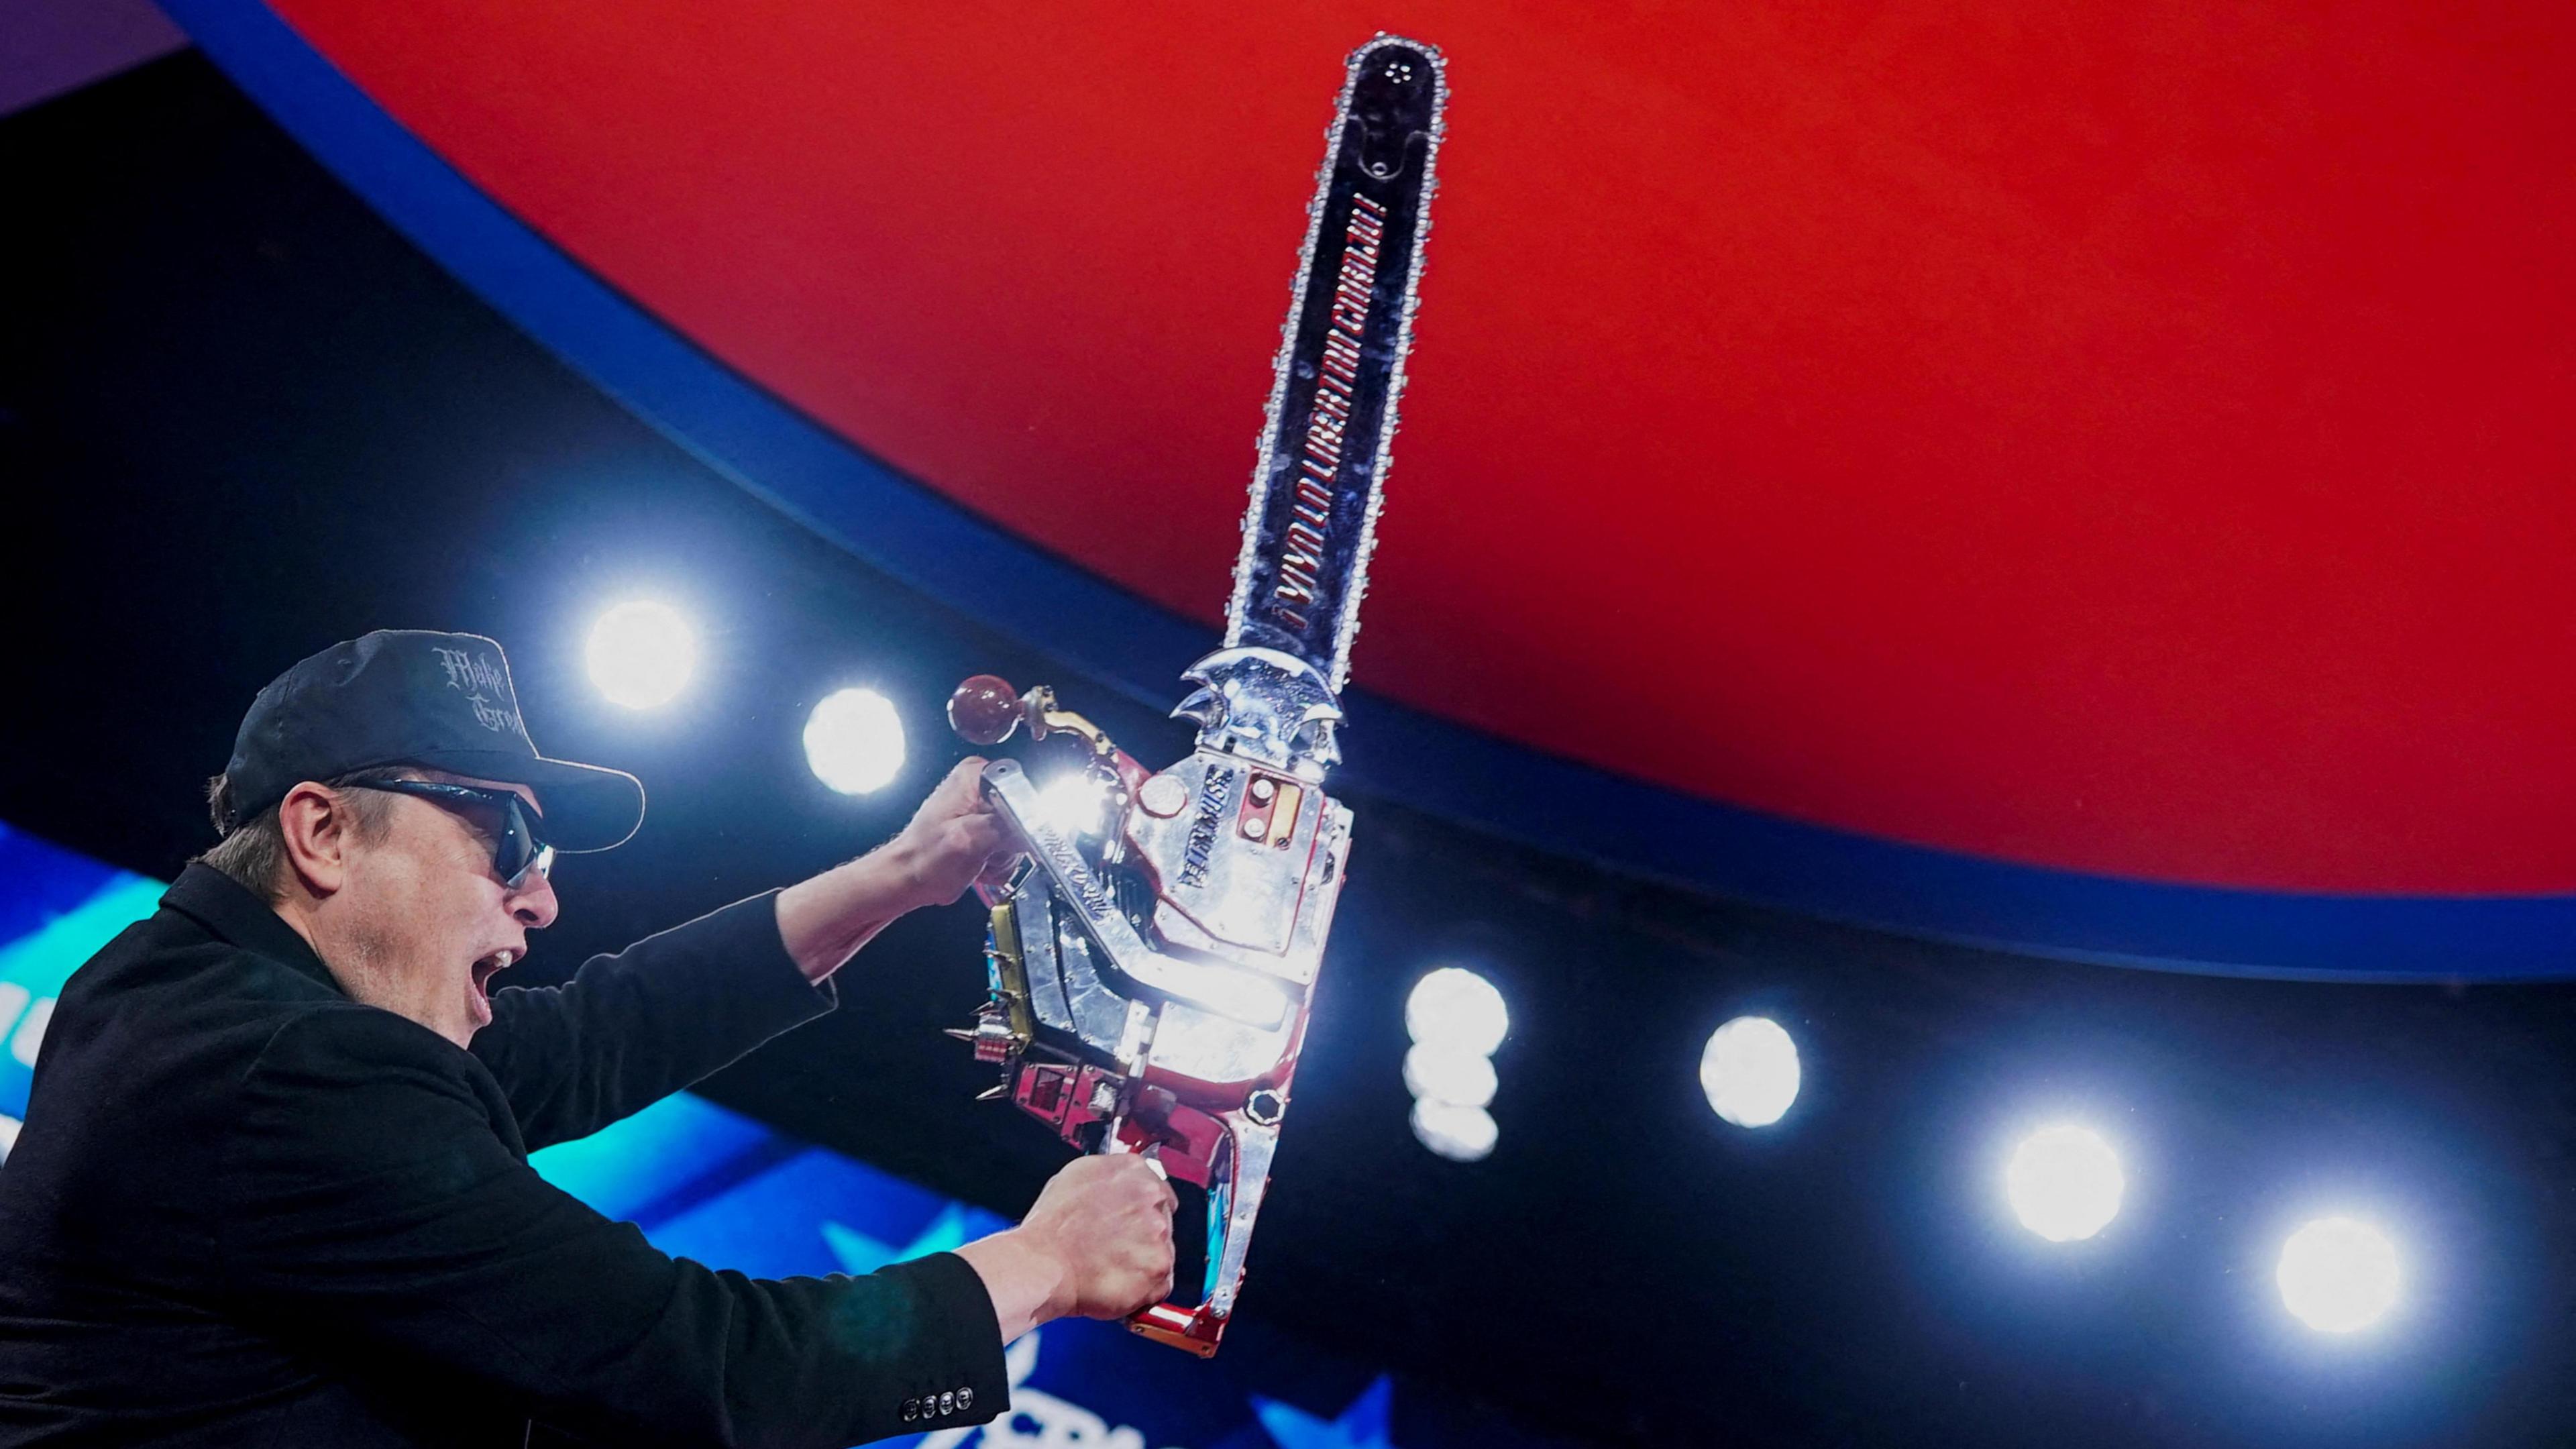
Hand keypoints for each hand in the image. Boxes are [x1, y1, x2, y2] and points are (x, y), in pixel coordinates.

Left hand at [890, 757, 1017, 910]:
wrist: (908, 879)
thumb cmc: (925, 859)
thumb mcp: (968, 840)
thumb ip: (1005, 828)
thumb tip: (1037, 825)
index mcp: (975, 775)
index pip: (1023, 792)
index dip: (1019, 821)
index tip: (1000, 841)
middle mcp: (982, 785)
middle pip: (1025, 816)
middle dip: (1008, 844)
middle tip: (983, 853)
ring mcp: (985, 807)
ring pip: (1021, 836)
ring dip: (1002, 857)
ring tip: (978, 860)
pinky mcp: (986, 827)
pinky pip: (1011, 846)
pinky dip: (998, 861)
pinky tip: (979, 863)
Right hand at [1020, 1155, 1177, 1320]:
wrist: (1043, 1264)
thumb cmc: (1050, 1228)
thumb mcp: (1075, 1177)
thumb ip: (1111, 1179)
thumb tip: (1121, 1186)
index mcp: (1133, 1170)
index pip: (1157, 1190)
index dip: (1141, 1211)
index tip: (1131, 1224)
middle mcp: (1151, 1197)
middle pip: (1163, 1220)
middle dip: (1144, 1236)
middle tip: (1116, 1249)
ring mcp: (1159, 1233)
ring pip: (1163, 1251)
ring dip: (1144, 1262)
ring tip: (1112, 1268)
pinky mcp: (1159, 1267)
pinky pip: (1161, 1282)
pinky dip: (1144, 1289)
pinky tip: (1119, 1284)